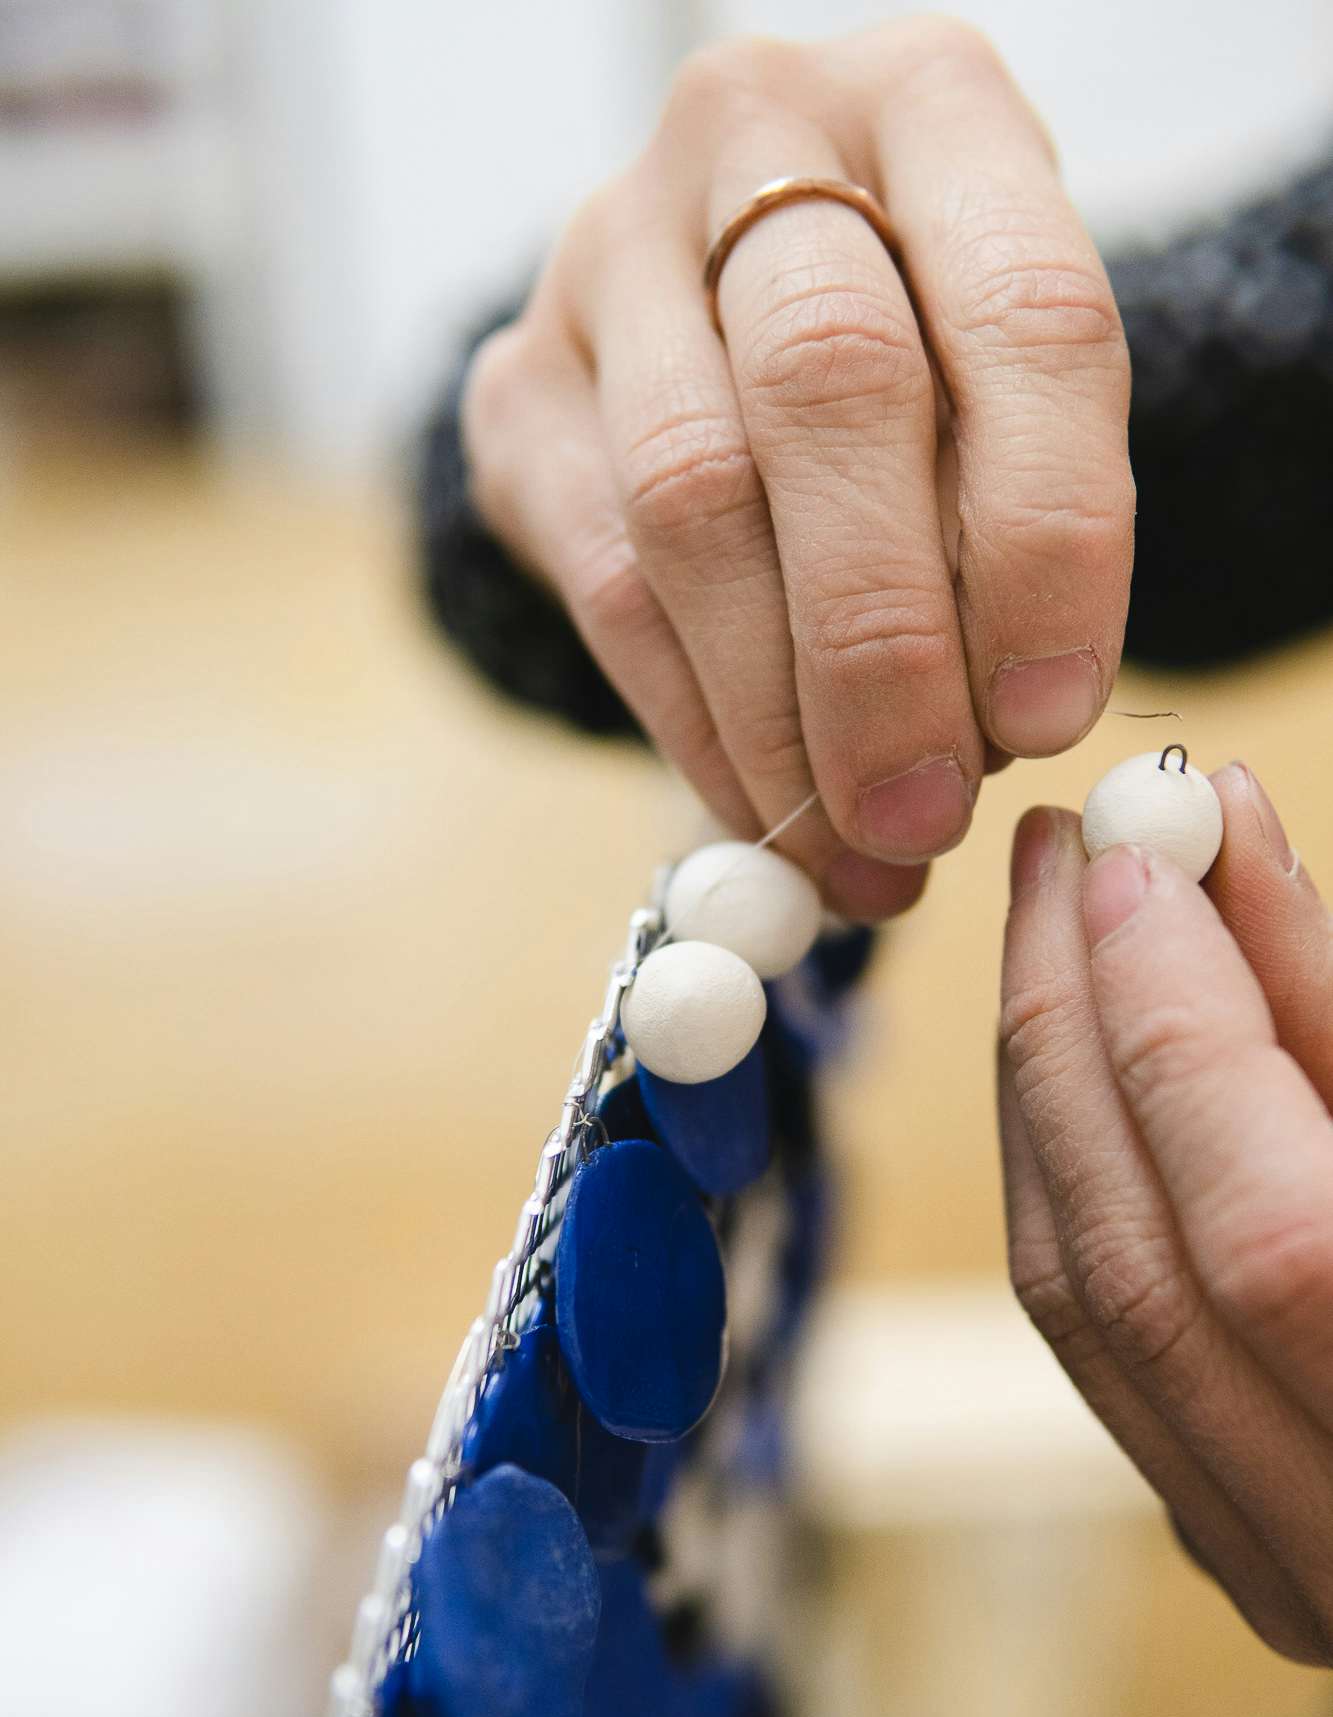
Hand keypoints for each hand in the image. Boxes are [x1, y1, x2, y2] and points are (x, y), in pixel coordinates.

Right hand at [461, 22, 1133, 919]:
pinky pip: (605, 583)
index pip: (1023, 315)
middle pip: (828, 392)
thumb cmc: (919, 354)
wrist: (727, 303)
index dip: (1046, 538)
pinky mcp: (517, 382)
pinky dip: (693, 724)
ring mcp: (607, 251)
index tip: (1049, 715)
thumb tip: (983, 739)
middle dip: (884, 646)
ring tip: (852, 851)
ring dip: (777, 715)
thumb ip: (1008, 516)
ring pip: (690, 503)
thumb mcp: (1005, 392)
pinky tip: (762, 812)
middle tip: (923, 816)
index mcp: (933, 105)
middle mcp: (753, 134)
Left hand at [1000, 764, 1332, 1662]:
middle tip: (1061, 853)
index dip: (1186, 1027)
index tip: (1139, 857)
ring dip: (1047, 1092)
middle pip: (1135, 1268)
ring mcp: (1290, 1573)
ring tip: (1055, 925)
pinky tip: (1070, 1062)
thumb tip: (1225, 847)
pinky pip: (1096, 1342)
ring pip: (1085, 1309)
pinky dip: (1066, 1180)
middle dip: (1074, 1029)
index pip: (1276, 1239)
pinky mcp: (1245, 1548)